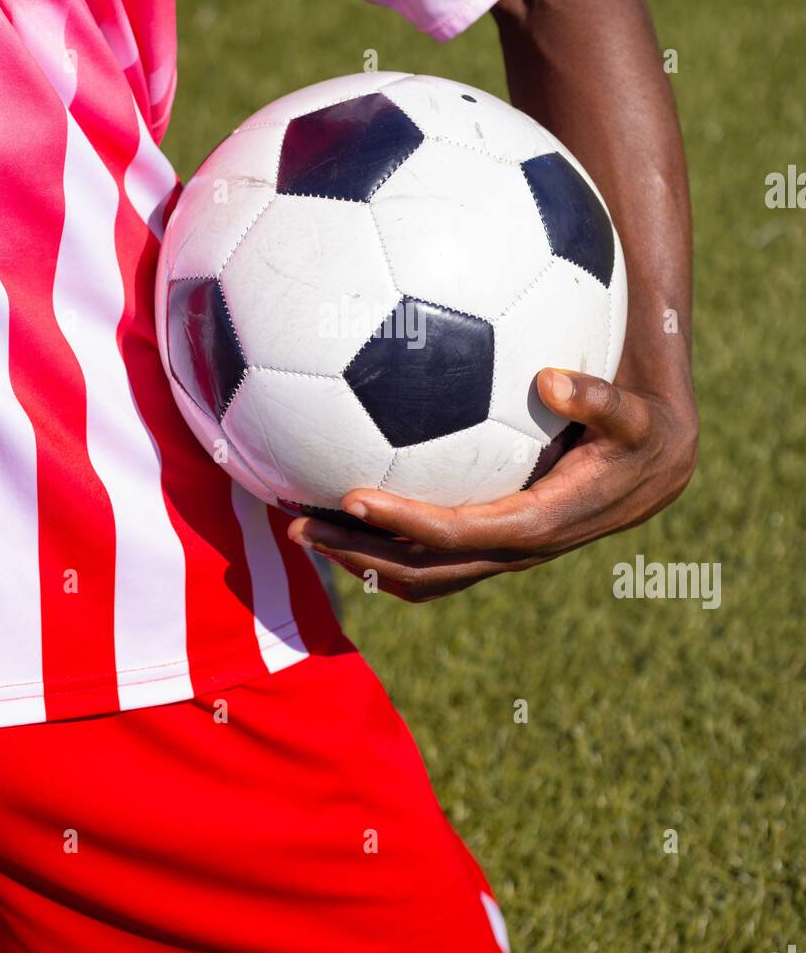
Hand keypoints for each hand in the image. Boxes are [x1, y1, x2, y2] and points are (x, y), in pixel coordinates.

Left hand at [287, 368, 697, 601]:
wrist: (655, 469)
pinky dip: (383, 542)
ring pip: (418, 573)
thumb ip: (600, 399)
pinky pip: (428, 555)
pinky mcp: (489, 540)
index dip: (405, 522)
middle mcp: (511, 549)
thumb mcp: (635, 414)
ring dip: (359, 556)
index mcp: (539, 524)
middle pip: (421, 569)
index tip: (353, 496)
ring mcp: (496, 551)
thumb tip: (551, 379)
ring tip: (300, 524)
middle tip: (297, 523)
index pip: (458, 533)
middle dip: (358, 553)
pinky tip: (346, 504)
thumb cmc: (642, 431)